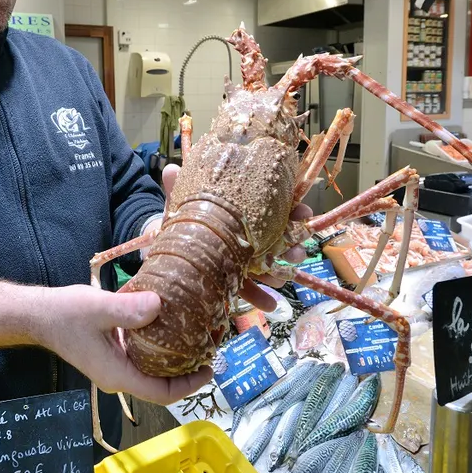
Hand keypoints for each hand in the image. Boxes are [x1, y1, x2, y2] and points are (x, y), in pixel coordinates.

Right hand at [37, 284, 211, 404]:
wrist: (38, 314)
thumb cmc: (64, 314)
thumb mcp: (97, 308)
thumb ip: (127, 310)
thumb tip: (159, 305)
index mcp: (117, 374)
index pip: (160, 393)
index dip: (189, 385)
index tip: (209, 368)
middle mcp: (118, 375)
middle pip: (161, 383)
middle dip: (187, 370)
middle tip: (209, 346)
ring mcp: (115, 365)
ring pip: (153, 369)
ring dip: (176, 357)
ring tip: (197, 335)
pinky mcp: (113, 352)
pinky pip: (143, 355)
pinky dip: (161, 345)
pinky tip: (171, 324)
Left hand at [144, 163, 312, 312]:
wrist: (168, 246)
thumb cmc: (182, 220)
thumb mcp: (181, 203)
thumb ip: (178, 188)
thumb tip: (169, 168)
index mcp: (242, 214)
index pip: (273, 208)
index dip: (292, 209)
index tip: (303, 212)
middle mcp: (247, 236)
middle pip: (277, 238)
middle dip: (292, 244)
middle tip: (298, 250)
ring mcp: (243, 260)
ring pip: (268, 265)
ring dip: (280, 270)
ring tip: (283, 277)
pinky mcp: (233, 281)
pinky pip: (251, 289)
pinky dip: (261, 297)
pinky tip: (269, 304)